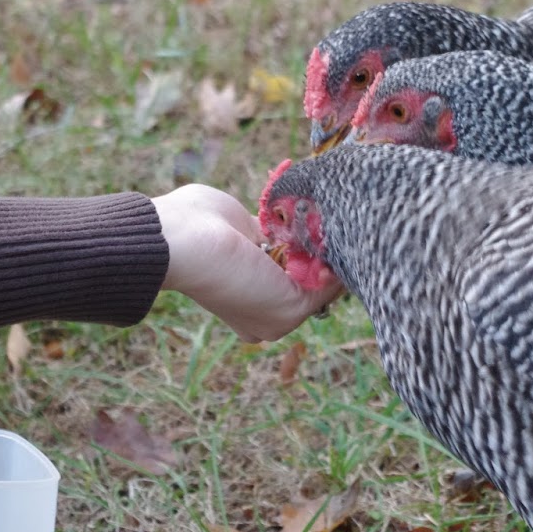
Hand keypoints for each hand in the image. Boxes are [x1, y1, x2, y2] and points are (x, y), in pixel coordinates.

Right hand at [152, 184, 342, 342]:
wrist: (190, 242)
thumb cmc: (236, 284)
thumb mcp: (287, 308)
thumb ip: (321, 294)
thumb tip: (341, 272)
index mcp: (271, 319)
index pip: (316, 300)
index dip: (333, 283)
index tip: (342, 265)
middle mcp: (266, 291)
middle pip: (311, 274)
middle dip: (323, 259)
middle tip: (333, 243)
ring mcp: (260, 259)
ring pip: (301, 247)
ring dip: (313, 237)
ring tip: (322, 225)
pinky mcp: (255, 228)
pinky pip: (287, 223)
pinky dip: (297, 217)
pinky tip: (306, 212)